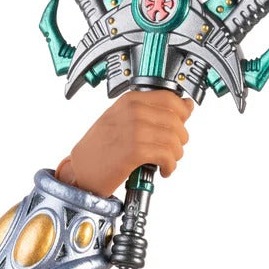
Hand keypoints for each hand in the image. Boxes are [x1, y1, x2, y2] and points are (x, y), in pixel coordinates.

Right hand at [56, 91, 193, 196]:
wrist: (81, 170)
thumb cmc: (100, 147)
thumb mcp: (122, 119)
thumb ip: (152, 111)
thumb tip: (187, 105)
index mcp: (130, 99)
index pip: (170, 98)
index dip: (182, 113)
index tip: (181, 124)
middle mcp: (132, 111)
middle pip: (175, 120)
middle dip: (180, 138)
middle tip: (172, 150)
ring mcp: (134, 129)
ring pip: (174, 139)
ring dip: (176, 154)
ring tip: (167, 162)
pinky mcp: (135, 150)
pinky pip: (167, 155)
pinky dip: (170, 166)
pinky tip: (164, 170)